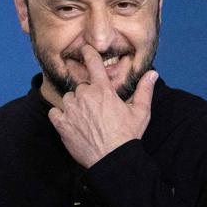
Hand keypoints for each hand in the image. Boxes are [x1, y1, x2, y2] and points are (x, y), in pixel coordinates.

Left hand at [48, 45, 156, 167]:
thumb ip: (145, 90)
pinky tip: (70, 123)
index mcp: (103, 91)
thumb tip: (152, 73)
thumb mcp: (141, 112)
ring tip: (85, 119)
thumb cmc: (127, 135)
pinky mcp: (61, 124)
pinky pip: (54, 112)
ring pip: (67, 99)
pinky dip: (60, 116)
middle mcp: (85, 96)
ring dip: (73, 105)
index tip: (85, 49)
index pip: (94, 65)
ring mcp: (71, 110)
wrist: (112, 158)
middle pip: (80, 87)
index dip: (89, 54)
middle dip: (86, 95)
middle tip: (96, 110)